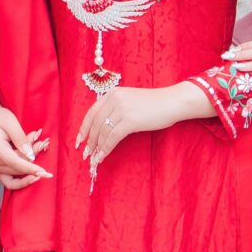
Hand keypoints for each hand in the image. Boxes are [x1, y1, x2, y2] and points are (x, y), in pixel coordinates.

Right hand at [0, 99, 49, 191]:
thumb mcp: (11, 122)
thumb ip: (21, 139)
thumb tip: (30, 156)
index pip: (16, 162)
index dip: (31, 169)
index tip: (45, 173)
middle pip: (17, 168)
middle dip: (33, 159)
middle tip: (42, 143)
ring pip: (15, 173)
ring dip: (29, 165)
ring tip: (37, 148)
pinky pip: (8, 181)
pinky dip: (20, 181)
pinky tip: (31, 176)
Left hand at [75, 83, 191, 176]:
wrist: (172, 102)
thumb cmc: (154, 104)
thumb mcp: (130, 100)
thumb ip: (116, 109)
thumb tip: (103, 129)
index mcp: (112, 93)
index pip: (92, 112)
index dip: (84, 128)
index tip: (79, 141)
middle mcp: (114, 99)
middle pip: (96, 124)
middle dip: (89, 141)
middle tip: (86, 154)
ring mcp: (122, 109)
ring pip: (103, 132)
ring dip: (97, 147)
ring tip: (94, 158)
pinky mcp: (130, 120)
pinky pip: (113, 137)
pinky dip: (106, 149)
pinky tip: (102, 157)